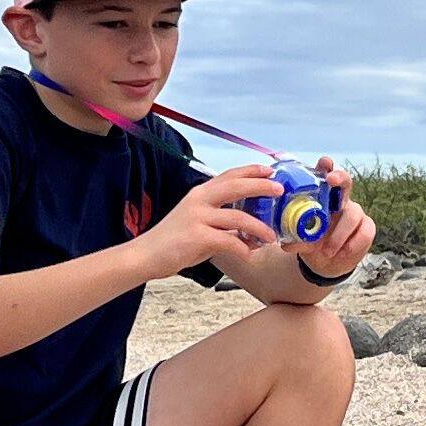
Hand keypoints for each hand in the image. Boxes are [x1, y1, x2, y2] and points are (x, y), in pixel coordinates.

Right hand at [139, 168, 282, 277]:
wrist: (146, 255)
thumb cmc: (173, 241)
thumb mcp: (197, 224)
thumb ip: (222, 224)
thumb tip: (250, 235)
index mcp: (199, 194)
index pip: (229, 176)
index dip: (250, 170)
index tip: (270, 169)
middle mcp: (199, 201)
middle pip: (235, 186)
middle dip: (260, 186)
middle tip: (279, 190)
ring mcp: (198, 218)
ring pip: (238, 218)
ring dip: (259, 227)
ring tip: (271, 236)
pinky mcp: (197, 237)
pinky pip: (229, 241)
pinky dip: (243, 249)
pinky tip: (249, 256)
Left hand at [303, 159, 378, 274]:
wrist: (328, 264)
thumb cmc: (314, 244)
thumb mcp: (303, 242)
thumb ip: (296, 241)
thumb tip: (285, 244)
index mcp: (322, 200)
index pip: (324, 176)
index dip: (326, 166)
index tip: (324, 163)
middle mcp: (340, 201)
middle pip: (345, 182)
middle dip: (339, 177)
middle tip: (331, 180)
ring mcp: (355, 213)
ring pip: (353, 214)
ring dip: (339, 234)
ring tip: (327, 251)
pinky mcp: (366, 227)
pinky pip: (364, 233)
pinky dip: (351, 245)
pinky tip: (342, 254)